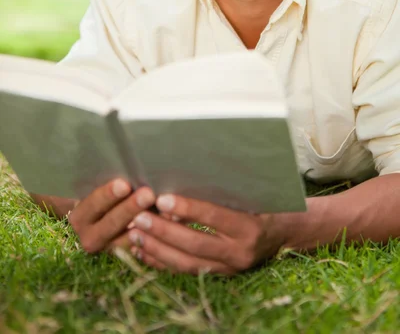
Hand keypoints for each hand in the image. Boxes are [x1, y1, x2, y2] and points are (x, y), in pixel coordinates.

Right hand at [68, 179, 155, 252]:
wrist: (99, 222)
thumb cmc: (104, 197)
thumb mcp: (100, 190)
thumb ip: (113, 184)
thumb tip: (134, 172)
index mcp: (80, 217)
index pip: (93, 204)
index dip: (108, 194)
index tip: (124, 184)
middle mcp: (90, 237)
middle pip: (111, 223)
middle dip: (130, 208)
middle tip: (147, 194)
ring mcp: (108, 250)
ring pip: (127, 239)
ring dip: (146, 224)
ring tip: (163, 210)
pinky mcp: (126, 256)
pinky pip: (141, 250)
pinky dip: (154, 238)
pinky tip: (168, 225)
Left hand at [126, 195, 286, 274]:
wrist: (284, 232)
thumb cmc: (263, 202)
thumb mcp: (248, 192)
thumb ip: (219, 191)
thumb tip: (179, 187)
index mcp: (249, 227)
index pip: (214, 217)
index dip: (187, 208)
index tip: (162, 200)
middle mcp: (240, 252)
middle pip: (195, 244)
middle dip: (163, 232)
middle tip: (139, 218)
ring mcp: (230, 268)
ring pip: (188, 263)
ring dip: (157, 250)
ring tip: (135, 235)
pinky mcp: (221, 275)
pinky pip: (187, 272)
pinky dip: (163, 262)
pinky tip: (144, 251)